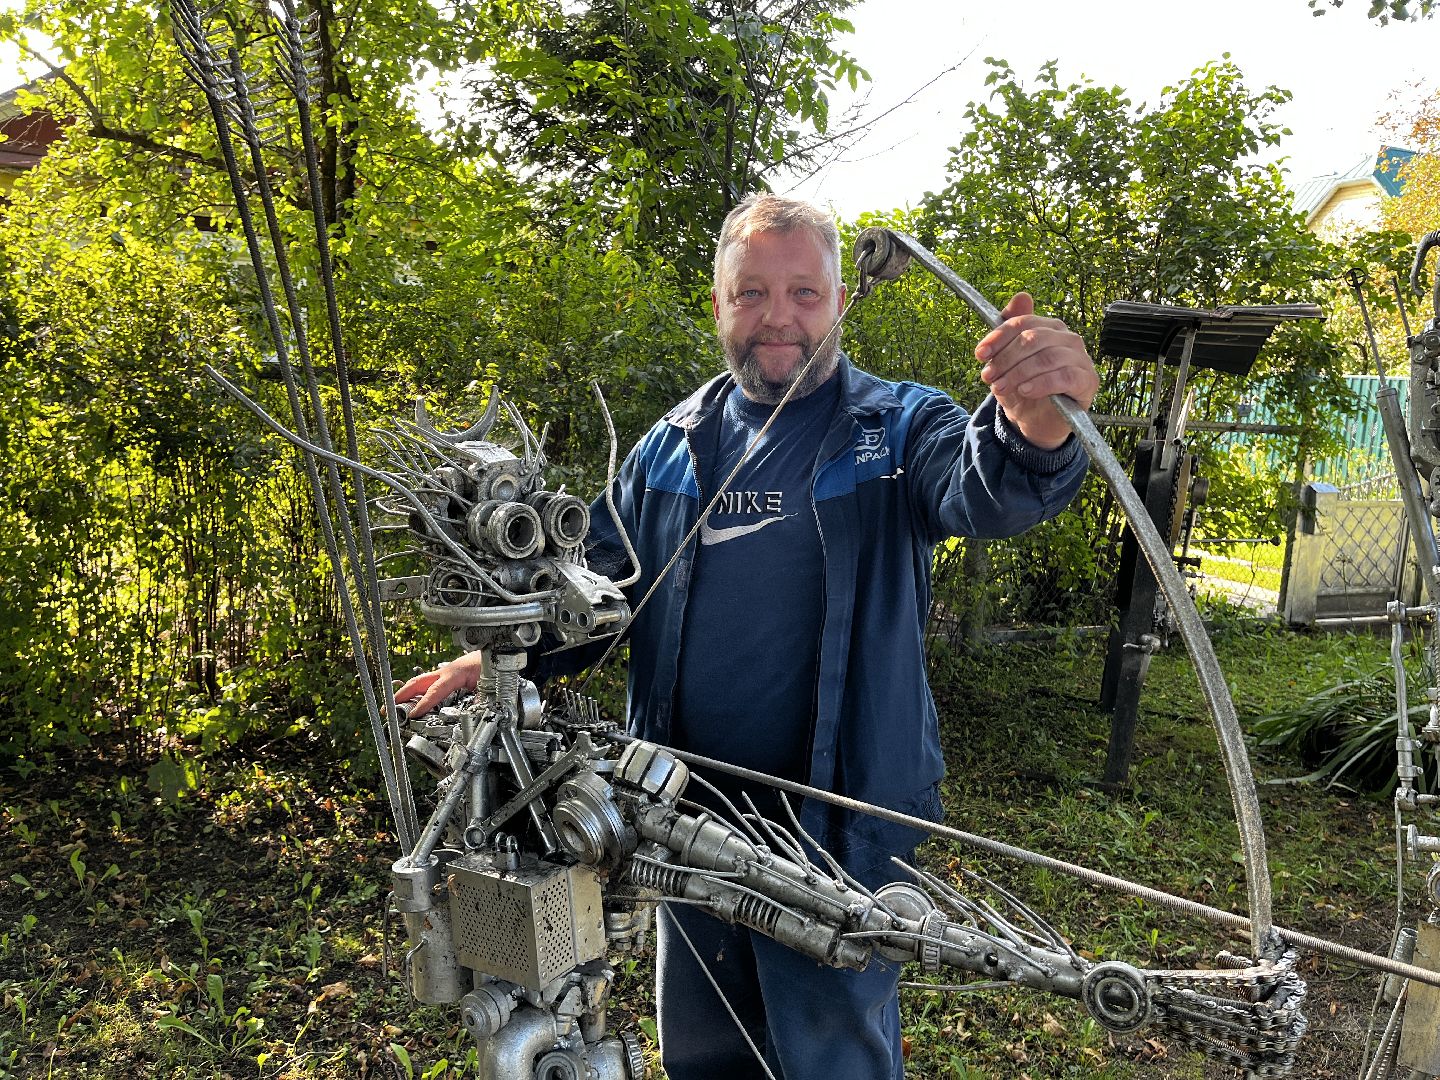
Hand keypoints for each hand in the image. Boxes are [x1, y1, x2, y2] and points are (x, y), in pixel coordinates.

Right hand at [394, 651, 484, 717]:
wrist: (496, 651)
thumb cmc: (492, 664)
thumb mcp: (490, 684)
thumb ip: (481, 701)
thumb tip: (475, 716)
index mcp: (455, 673)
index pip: (435, 690)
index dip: (423, 703)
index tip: (412, 715)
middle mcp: (445, 672)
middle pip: (418, 683)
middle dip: (401, 696)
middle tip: (387, 710)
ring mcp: (444, 673)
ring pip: (420, 683)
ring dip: (406, 695)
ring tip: (394, 708)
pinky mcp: (446, 676)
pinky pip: (428, 685)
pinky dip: (416, 694)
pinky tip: (412, 703)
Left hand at [976, 293, 1098, 450]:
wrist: (1038, 421)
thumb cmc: (1024, 387)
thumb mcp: (1008, 361)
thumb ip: (1010, 331)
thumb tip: (1021, 296)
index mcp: (1049, 328)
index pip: (1022, 323)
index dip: (998, 337)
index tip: (980, 355)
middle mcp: (1068, 338)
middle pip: (1033, 339)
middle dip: (1005, 359)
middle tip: (989, 377)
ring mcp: (1080, 359)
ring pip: (1046, 358)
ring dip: (1018, 373)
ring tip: (1001, 388)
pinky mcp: (1087, 380)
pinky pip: (1063, 377)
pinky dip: (1040, 384)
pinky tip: (1025, 391)